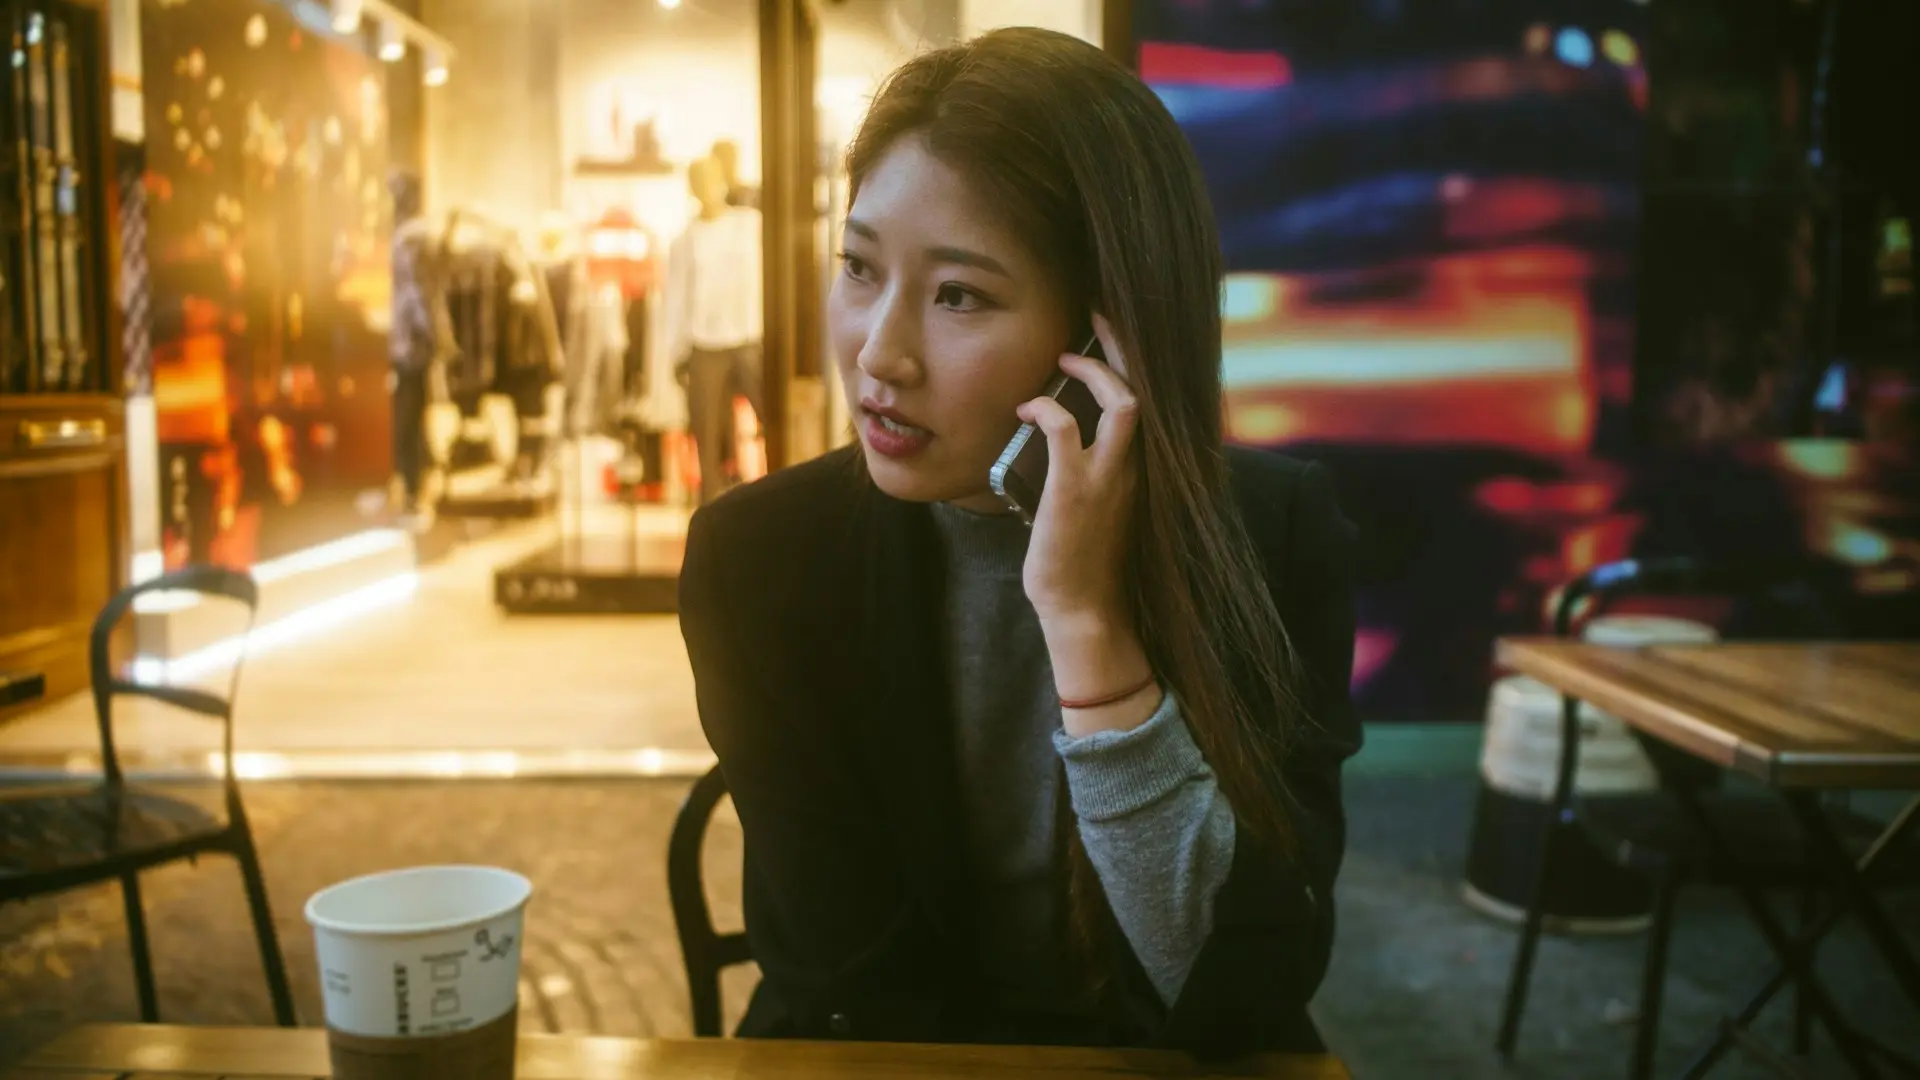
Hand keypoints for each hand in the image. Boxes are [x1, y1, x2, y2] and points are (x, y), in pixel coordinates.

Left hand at [1018, 313, 1138, 632]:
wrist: (1085, 611)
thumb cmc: (1085, 562)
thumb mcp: (1103, 506)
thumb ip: (1096, 468)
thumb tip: (1065, 436)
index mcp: (1144, 469)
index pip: (1149, 401)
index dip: (1132, 360)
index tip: (1109, 330)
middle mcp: (1138, 469)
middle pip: (1145, 389)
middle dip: (1122, 346)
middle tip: (1097, 312)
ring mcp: (1111, 479)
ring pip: (1123, 404)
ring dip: (1094, 371)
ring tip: (1065, 358)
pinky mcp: (1076, 491)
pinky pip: (1067, 430)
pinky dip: (1048, 408)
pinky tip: (1029, 408)